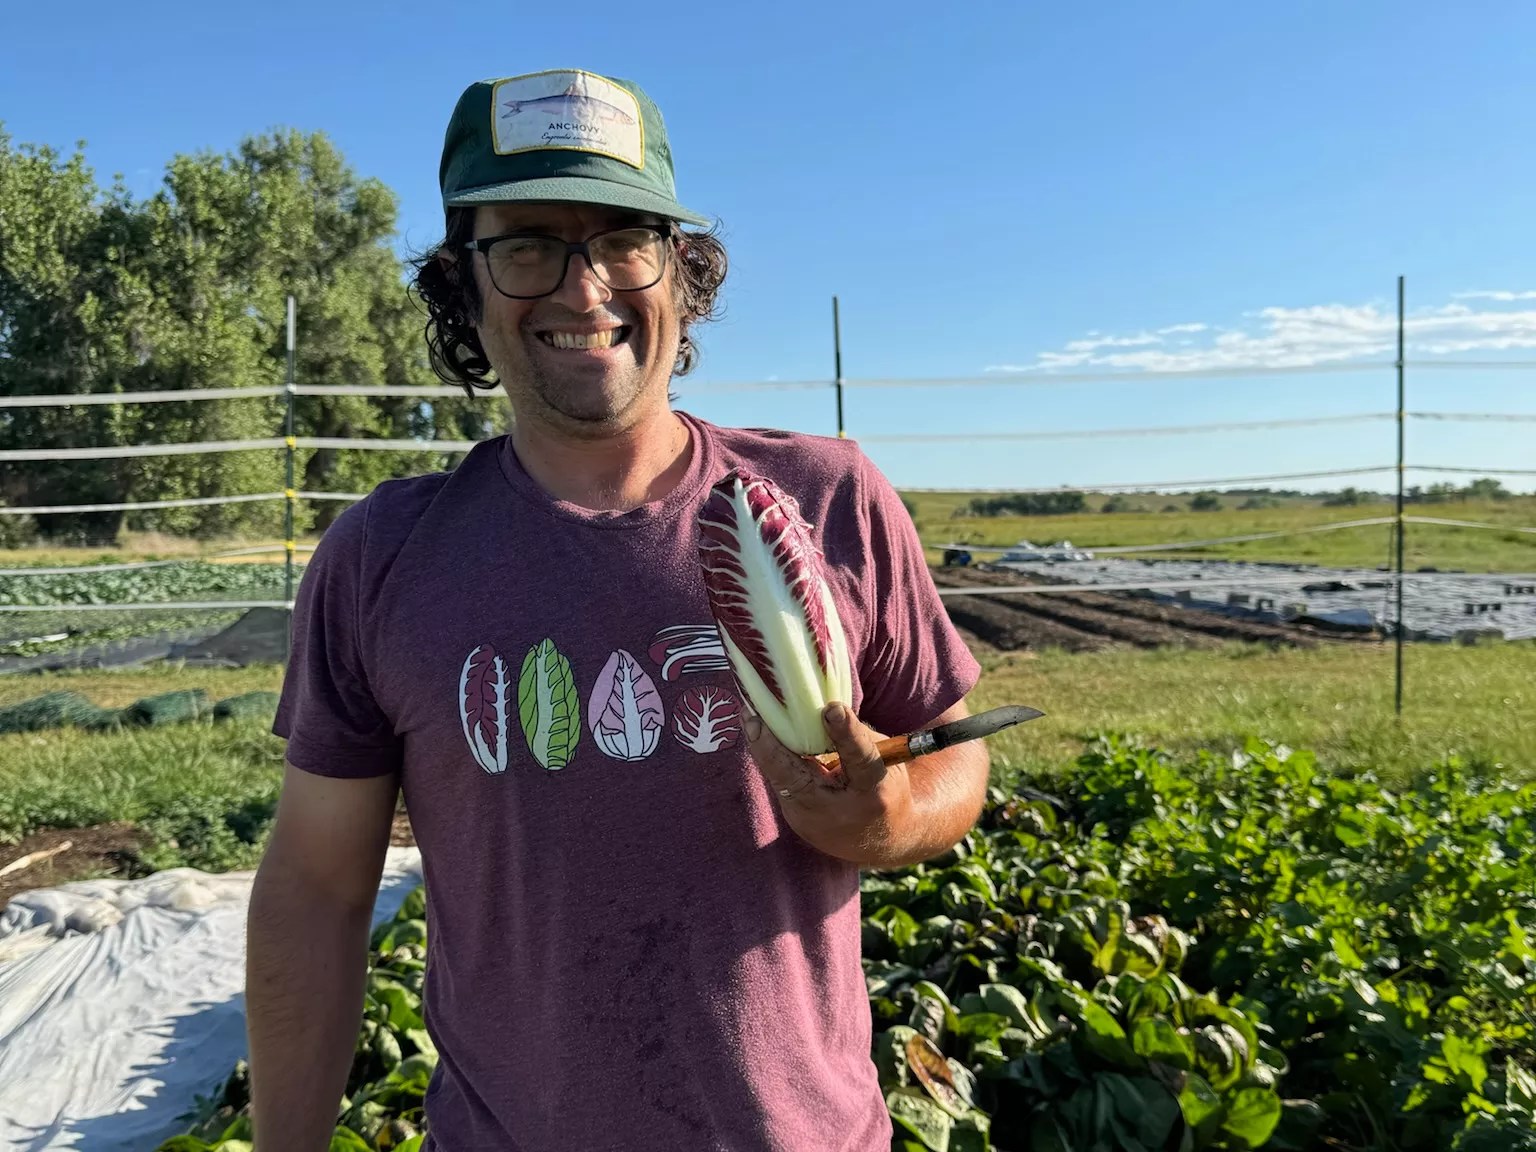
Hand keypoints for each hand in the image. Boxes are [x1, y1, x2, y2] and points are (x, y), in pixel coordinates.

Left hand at [742, 701, 913, 864]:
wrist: (884, 843)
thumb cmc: (886, 789)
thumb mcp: (886, 761)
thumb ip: (856, 736)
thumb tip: (825, 705)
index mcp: (875, 793)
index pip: (860, 759)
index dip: (846, 733)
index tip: (832, 708)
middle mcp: (839, 811)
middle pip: (799, 777)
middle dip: (771, 745)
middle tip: (751, 714)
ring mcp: (812, 821)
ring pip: (780, 778)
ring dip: (762, 746)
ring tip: (748, 714)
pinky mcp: (796, 819)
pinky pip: (780, 782)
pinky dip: (769, 757)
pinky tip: (756, 732)